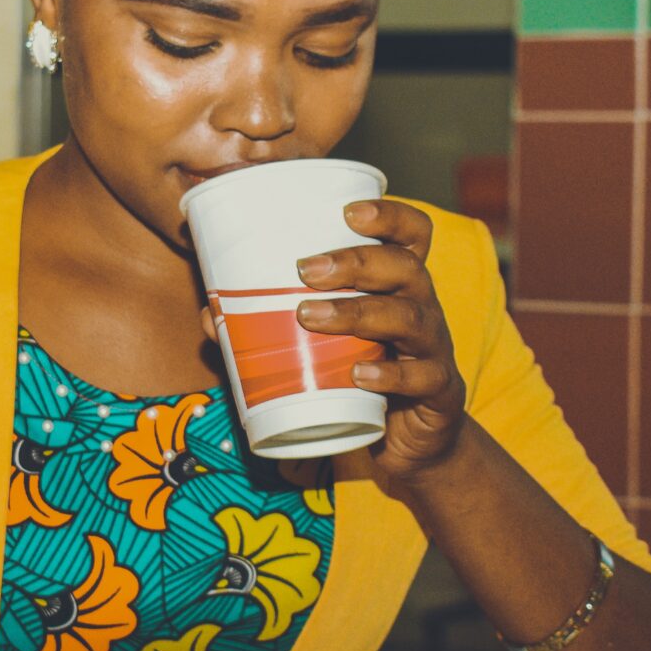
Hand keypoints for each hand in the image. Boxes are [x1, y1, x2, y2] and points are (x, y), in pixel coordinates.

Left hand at [295, 199, 467, 485]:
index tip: (349, 211)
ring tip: (310, 316)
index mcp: (398, 285)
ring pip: (409, 318)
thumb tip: (212, 315)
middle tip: (305, 268)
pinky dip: (390, 374)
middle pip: (406, 268)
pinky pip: (422, 377)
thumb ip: (271, 326)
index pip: (411, 236)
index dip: (390, 216)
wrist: (412, 440)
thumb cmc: (361, 375)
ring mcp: (433, 349)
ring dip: (358, 312)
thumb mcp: (324, 345)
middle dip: (357, 261)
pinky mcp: (438, 392)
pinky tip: (359, 373)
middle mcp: (422, 307)